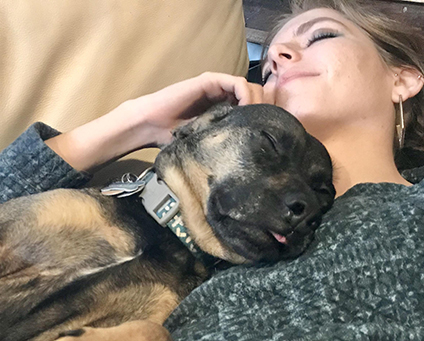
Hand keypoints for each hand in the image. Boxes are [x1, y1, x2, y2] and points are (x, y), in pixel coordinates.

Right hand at [47, 72, 266, 171]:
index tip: (272, 138)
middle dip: (267, 111)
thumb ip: (224, 148)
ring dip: (259, 104)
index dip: (267, 120)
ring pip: (253, 89)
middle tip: (269, 131)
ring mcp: (219, 87)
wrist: (151, 126)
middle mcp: (225, 97)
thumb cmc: (175, 141)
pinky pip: (238, 83)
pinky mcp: (211, 81)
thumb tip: (249, 175)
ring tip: (256, 123)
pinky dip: (246, 96)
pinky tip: (245, 112)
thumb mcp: (208, 148)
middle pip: (260, 98)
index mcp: (227, 111)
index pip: (257, 110)